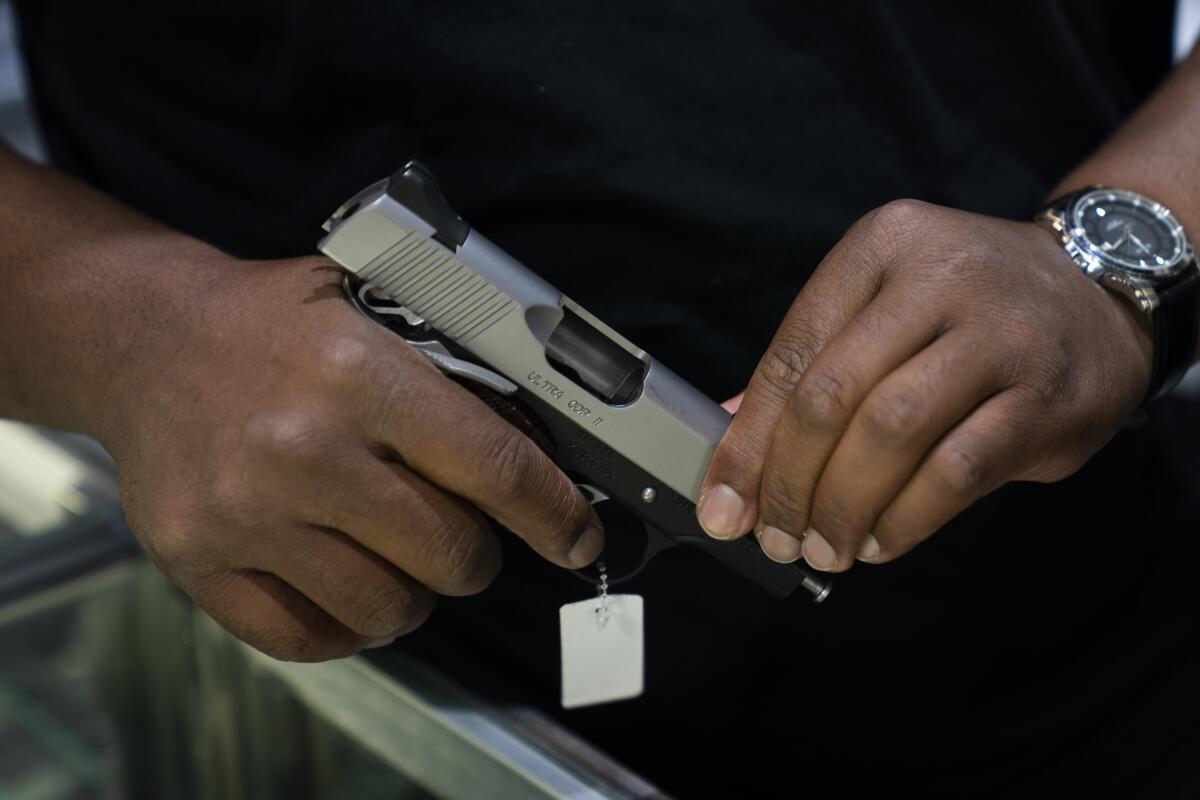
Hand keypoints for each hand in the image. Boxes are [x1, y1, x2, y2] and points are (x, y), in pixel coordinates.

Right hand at [102, 255, 601, 659]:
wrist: (143, 339)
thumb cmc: (274, 322)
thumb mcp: (372, 306)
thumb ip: (454, 368)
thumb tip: (547, 447)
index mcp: (358, 371)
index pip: (495, 467)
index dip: (554, 513)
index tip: (577, 538)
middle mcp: (302, 449)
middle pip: (451, 554)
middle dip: (477, 553)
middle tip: (464, 531)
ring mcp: (244, 516)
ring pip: (389, 610)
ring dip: (417, 592)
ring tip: (400, 553)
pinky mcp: (197, 563)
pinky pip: (309, 639)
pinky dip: (349, 625)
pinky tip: (349, 580)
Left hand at [696, 200, 1150, 571]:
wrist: (1101, 288)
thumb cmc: (966, 310)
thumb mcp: (884, 307)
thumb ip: (809, 368)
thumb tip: (725, 439)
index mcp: (880, 248)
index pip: (792, 354)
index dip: (747, 442)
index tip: (722, 506)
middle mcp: (938, 277)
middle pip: (833, 396)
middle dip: (790, 482)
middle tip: (776, 538)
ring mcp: (998, 332)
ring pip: (892, 432)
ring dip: (844, 505)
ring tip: (826, 548)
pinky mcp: (1046, 393)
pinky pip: (957, 469)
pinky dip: (906, 518)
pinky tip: (881, 539)